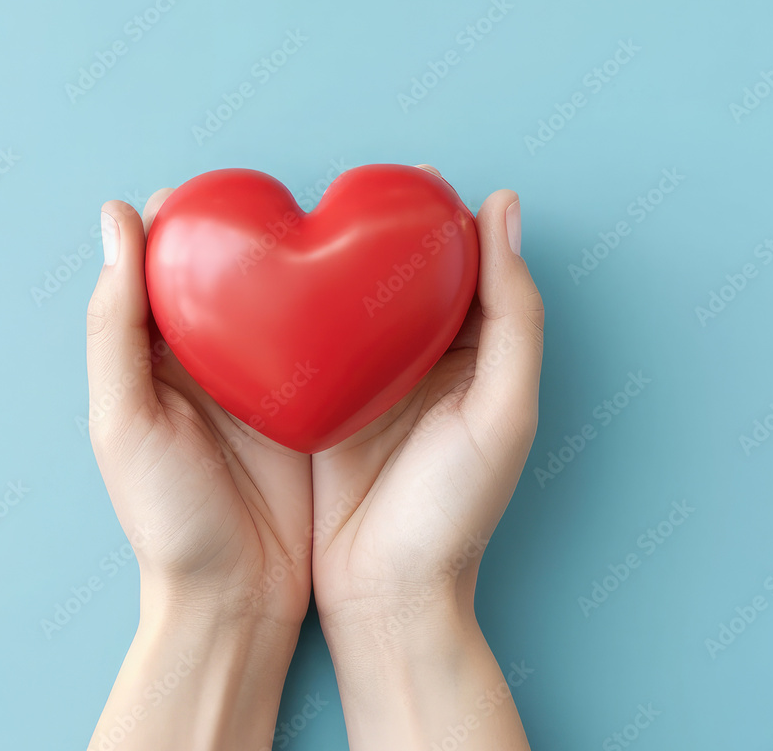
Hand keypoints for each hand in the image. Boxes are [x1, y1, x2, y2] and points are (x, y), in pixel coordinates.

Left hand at [84, 191, 312, 749]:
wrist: (236, 600)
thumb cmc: (170, 517)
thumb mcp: (124, 419)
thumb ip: (115, 322)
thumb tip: (117, 217)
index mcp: (161, 355)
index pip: (170, 265)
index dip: (189, 219)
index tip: (219, 183)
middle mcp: (215, 358)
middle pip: (238, 275)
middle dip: (262, 230)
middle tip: (301, 191)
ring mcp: (267, 380)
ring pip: (287, 302)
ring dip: (309, 264)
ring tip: (342, 220)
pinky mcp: (313, 402)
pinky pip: (327, 343)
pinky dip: (342, 311)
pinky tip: (369, 284)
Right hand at [310, 178, 542, 749]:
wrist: (386, 596)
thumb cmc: (455, 511)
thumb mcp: (502, 411)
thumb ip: (513, 313)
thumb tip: (504, 206)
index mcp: (466, 352)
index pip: (455, 263)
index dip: (435, 217)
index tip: (408, 176)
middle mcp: (413, 357)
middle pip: (391, 274)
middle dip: (368, 227)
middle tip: (336, 184)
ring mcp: (361, 378)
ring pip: (342, 299)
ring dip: (321, 259)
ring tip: (291, 215)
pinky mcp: (315, 400)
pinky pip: (302, 338)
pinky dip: (287, 305)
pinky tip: (260, 277)